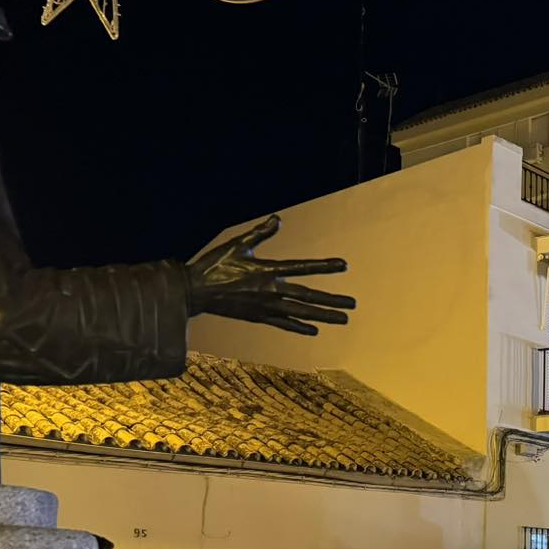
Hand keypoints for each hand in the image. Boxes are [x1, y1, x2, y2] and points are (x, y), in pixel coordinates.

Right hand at [186, 215, 354, 334]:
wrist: (196, 291)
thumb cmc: (215, 264)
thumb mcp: (237, 244)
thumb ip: (260, 233)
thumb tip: (277, 218)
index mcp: (267, 271)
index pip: (302, 267)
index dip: (324, 266)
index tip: (343, 265)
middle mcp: (271, 291)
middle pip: (308, 297)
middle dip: (332, 301)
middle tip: (353, 304)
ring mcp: (267, 307)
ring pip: (301, 313)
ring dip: (324, 317)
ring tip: (343, 319)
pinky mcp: (260, 317)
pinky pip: (284, 324)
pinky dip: (300, 327)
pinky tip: (314, 330)